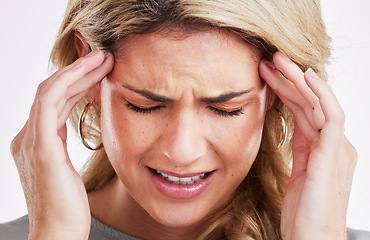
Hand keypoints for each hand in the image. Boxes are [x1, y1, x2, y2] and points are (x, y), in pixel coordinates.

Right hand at [10, 50, 113, 239]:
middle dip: (79, 72)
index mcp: (35, 142)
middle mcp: (27, 137)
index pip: (54, 102)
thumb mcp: (66, 170)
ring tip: (103, 59)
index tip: (100, 71)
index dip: (77, 83)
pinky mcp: (40, 148)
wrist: (58, 235)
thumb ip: (63, 147)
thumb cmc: (68, 208)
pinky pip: (50, 103)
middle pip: (52, 92)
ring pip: (51, 91)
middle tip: (104, 57)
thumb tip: (72, 128)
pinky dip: (69, 83)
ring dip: (78, 72)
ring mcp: (30, 141)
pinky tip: (92, 73)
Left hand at [259, 52, 356, 239]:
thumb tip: (288, 129)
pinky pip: (330, 115)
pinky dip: (319, 94)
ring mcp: (337, 148)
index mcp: (323, 149)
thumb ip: (298, 150)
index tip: (264, 76)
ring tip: (277, 60)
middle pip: (311, 102)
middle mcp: (333, 144)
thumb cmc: (303, 213)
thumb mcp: (297, 174)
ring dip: (298, 79)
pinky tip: (304, 77)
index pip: (304, 110)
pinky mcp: (335, 154)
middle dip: (290, 78)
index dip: (286, 91)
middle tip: (269, 60)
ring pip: (319, 102)